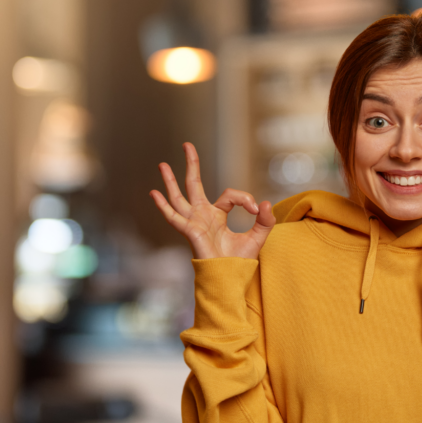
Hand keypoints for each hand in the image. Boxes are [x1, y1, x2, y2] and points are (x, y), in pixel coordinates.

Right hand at [150, 142, 275, 259]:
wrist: (230, 278)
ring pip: (179, 197)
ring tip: (162, 163)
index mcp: (217, 215)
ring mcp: (194, 222)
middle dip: (191, 164)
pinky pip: (174, 217)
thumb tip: (267, 203)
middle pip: (194, 184)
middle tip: (187, 144)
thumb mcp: (258, 237)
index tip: (256, 208)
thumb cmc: (239, 261)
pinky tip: (154, 193)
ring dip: (170, 180)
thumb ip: (265, 221)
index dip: (245, 198)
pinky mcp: (190, 232)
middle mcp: (202, 215)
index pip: (230, 195)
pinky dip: (164, 206)